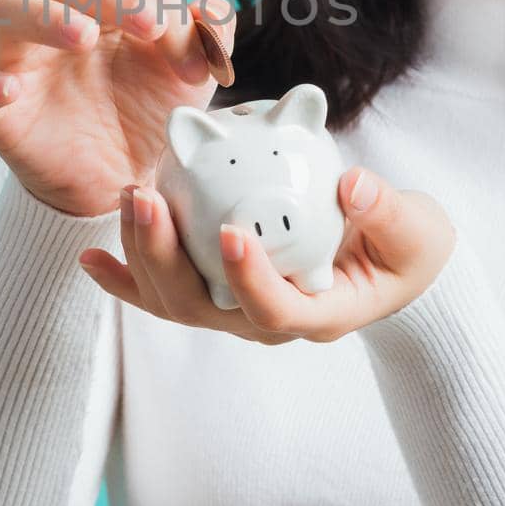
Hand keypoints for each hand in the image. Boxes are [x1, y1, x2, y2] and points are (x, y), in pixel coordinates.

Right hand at [0, 0, 235, 217]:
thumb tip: (208, 9)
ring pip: (11, 9)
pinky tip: (9, 89)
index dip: (163, 2)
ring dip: (46, 15)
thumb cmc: (148, 110)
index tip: (190, 55)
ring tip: (83, 37)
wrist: (123, 179)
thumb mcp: (191, 75)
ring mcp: (21, 56)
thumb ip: (209, 36)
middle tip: (148, 26)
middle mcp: (58, 11)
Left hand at [77, 166, 454, 342]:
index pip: (274, 309)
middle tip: (146, 197)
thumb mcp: (415, 227)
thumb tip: (352, 185)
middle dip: (165, 256)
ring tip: (128, 196)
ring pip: (173, 298)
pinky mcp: (214, 293)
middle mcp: (266, 320)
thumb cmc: (404, 246)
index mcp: (318, 312)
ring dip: (141, 252)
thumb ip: (386, 210)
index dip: (247, 278)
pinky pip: (162, 292)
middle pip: (203, 306)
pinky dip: (125, 278)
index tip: (228, 232)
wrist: (389, 264)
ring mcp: (235, 310)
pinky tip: (90, 257)